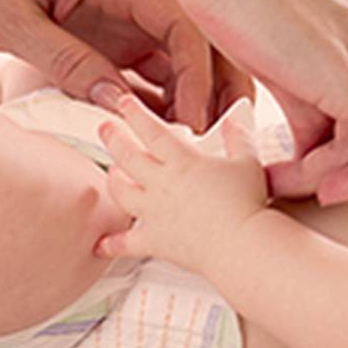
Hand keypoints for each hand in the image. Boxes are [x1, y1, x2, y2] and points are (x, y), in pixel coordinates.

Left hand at [0, 0, 252, 128]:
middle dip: (220, 90)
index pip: (185, 26)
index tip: (192, 124)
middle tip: (217, 141)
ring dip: (196, 101)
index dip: (198, 77)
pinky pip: (155, 73)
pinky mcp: (118, 39)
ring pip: (186, 62)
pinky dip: (165, 104)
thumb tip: (116, 104)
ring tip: (192, 147)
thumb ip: (64, 59)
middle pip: (205, 43)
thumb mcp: (12, 21)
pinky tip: (159, 137)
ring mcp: (131, 19)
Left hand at [95, 92, 265, 268]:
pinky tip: (100, 245)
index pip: (151, 130)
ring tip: (110, 173)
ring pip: (121, 193)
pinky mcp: (155, 240)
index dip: (134, 113)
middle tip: (104, 128)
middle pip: (127, 157)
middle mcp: (162, 184)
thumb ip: (239, 138)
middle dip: (113, 139)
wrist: (240, 243)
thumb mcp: (247, 162)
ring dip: (113, 181)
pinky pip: (126, 243)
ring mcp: (154, 213)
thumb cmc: (245, 204)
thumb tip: (235, 122)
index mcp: (182, 161)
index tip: (124, 102)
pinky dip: (112, 244)